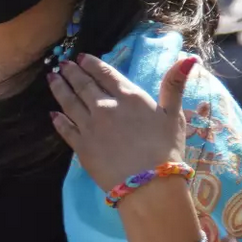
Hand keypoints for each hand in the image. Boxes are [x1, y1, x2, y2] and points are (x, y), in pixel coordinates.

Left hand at [48, 53, 196, 192]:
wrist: (149, 185)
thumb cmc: (166, 150)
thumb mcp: (174, 115)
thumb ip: (174, 85)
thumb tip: (189, 57)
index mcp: (128, 97)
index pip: (105, 74)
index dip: (92, 64)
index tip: (81, 57)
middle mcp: (104, 107)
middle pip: (84, 85)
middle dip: (72, 72)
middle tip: (62, 64)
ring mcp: (89, 126)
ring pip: (70, 102)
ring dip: (60, 89)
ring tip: (52, 78)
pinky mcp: (80, 146)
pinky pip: (65, 129)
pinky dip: (58, 120)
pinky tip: (52, 113)